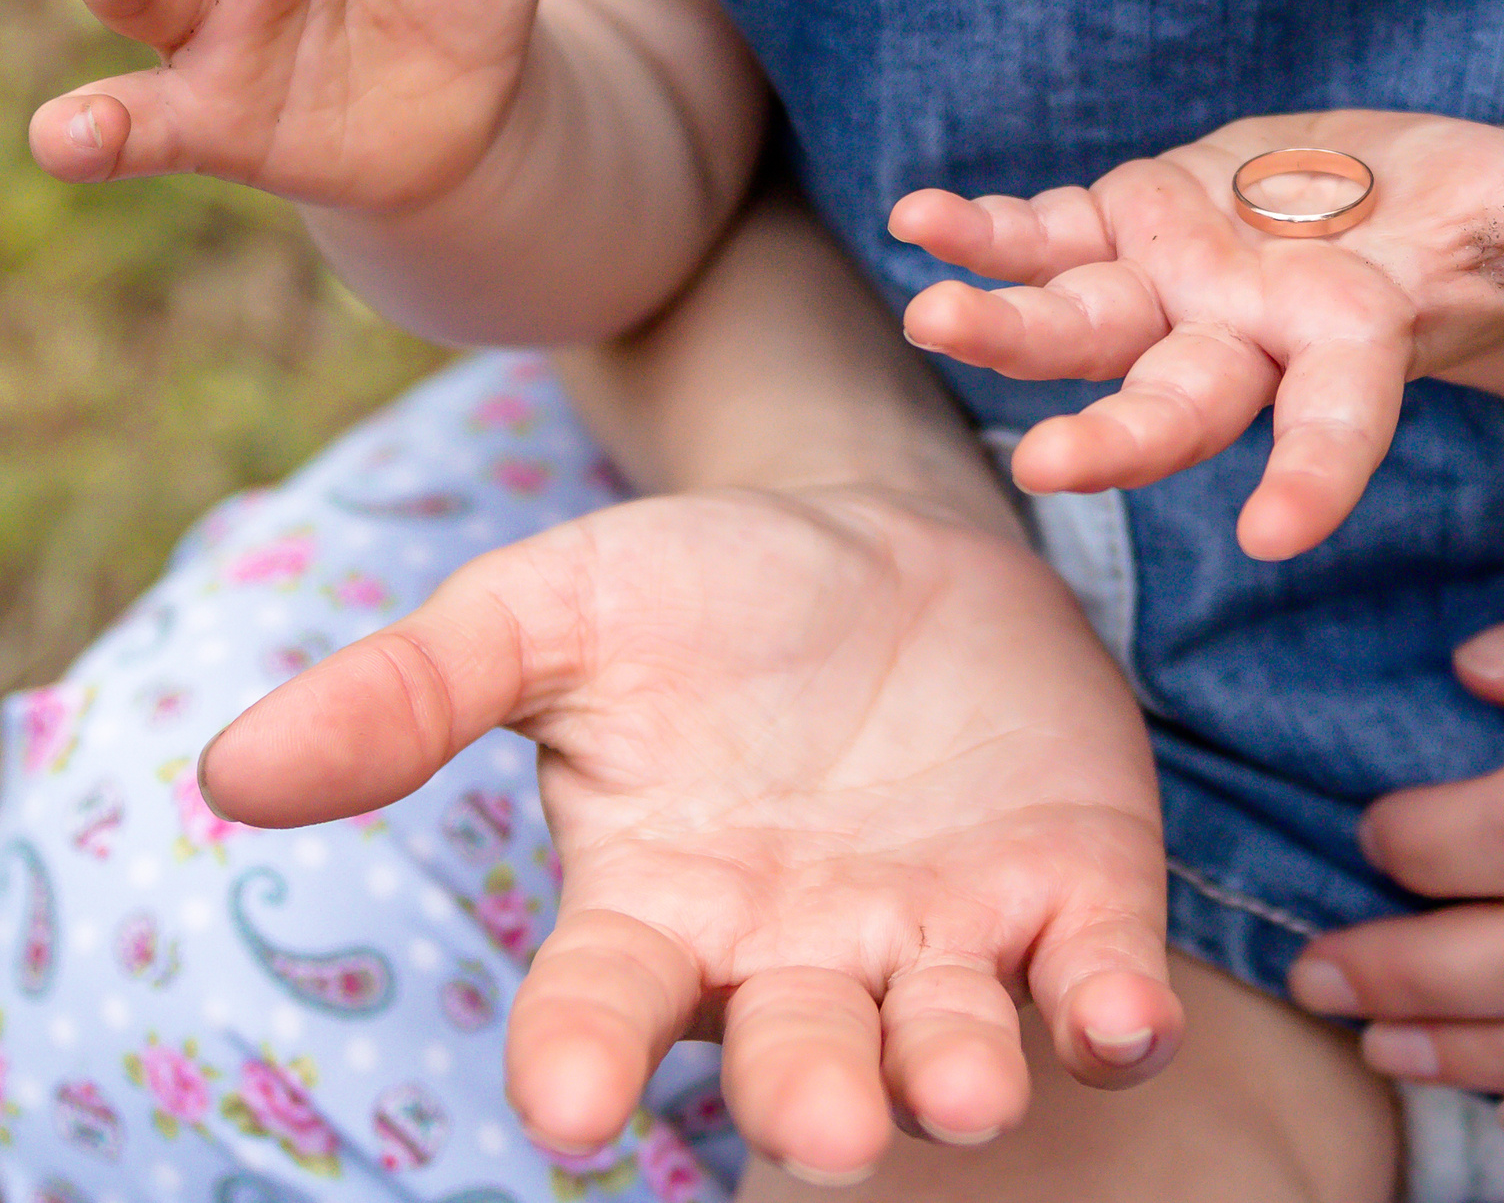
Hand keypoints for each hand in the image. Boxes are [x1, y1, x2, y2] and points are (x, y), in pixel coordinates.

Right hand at [199, 484, 1182, 1179]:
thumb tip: (227, 774)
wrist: (883, 534)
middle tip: (821, 1120)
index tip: (565, 1103)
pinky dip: (1112, 1010)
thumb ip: (416, 690)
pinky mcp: (1071, 890)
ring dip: (956, 1072)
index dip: (580, 1059)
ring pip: (946, 1042)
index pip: (602, 1009)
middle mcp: (799, 956)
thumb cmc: (701, 594)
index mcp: (659, 907)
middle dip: (808, 1095)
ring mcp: (940, 935)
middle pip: (793, 1058)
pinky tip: (1123, 1020)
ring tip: (961, 1086)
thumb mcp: (552, 608)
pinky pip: (1095, 975)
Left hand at [891, 110, 1503, 559]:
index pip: (1338, 422)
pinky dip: (986, 231)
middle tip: (1052, 467)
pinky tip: (921, 220)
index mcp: (1350, 347)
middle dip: (1122, 435)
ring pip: (1085, 327)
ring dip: (1010, 329)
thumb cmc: (1462, 216)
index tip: (1278, 536)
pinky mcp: (1120, 231)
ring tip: (933, 319)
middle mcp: (1247, 342)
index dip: (1315, 474)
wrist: (1374, 202)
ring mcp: (1172, 292)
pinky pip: (1043, 235)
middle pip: (1184, 402)